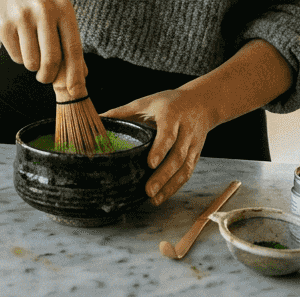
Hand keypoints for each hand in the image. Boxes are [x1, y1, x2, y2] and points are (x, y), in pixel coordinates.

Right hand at [0, 0, 85, 85]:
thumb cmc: (36, 2)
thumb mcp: (57, 13)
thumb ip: (69, 42)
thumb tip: (83, 75)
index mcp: (63, 8)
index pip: (73, 48)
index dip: (75, 73)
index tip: (75, 90)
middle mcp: (45, 10)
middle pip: (52, 60)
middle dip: (48, 76)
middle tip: (45, 77)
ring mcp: (23, 17)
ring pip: (32, 62)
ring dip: (32, 65)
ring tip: (30, 50)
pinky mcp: (4, 24)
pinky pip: (16, 56)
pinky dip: (18, 56)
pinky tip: (17, 40)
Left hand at [103, 88, 217, 204]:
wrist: (202, 102)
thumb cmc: (169, 102)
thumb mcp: (147, 101)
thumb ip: (123, 111)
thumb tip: (98, 120)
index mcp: (172, 114)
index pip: (168, 134)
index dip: (160, 149)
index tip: (150, 164)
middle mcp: (186, 130)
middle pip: (177, 155)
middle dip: (163, 175)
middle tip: (148, 190)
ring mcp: (193, 144)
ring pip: (185, 167)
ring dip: (170, 185)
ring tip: (154, 198)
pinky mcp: (196, 154)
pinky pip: (188, 172)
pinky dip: (176, 186)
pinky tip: (162, 196)